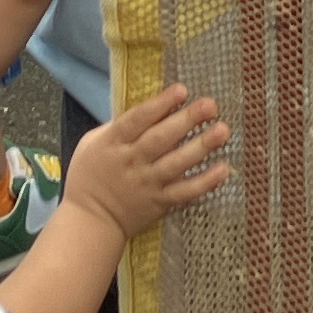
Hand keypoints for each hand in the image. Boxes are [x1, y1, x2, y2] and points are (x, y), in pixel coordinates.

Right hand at [62, 84, 230, 241]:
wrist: (90, 221)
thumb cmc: (90, 176)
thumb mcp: (92, 144)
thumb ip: (118, 126)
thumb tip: (150, 108)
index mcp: (113, 143)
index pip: (137, 120)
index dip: (160, 105)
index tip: (181, 90)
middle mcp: (132, 162)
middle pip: (161, 139)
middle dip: (186, 120)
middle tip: (210, 105)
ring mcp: (148, 183)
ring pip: (176, 163)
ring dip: (201, 146)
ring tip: (222, 131)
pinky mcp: (160, 202)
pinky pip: (185, 192)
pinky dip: (205, 182)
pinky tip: (223, 169)